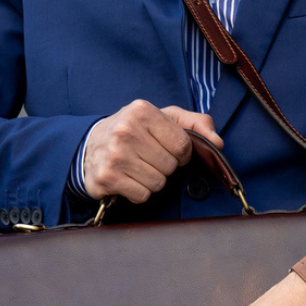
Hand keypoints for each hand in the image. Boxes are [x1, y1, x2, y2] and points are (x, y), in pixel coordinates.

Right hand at [82, 100, 221, 202]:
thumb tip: (217, 142)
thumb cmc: (132, 131)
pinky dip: (139, 192)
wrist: (88, 145)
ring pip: (159, 183)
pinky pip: (142, 195)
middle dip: (165, 166)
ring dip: (152, 180)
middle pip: (171, 166)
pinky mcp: (107, 177)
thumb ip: (195, 123)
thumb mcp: (163, 117)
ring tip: (137, 168)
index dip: (182, 153)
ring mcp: (115, 155)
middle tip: (148, 158)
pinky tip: (127, 179)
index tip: (168, 151)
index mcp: (142, 111)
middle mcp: (127, 130)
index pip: (183, 144)